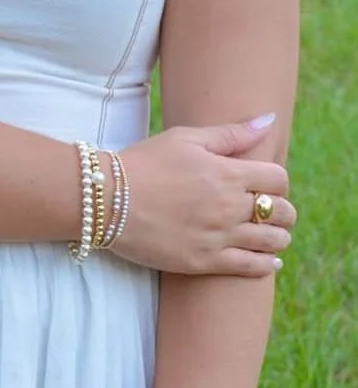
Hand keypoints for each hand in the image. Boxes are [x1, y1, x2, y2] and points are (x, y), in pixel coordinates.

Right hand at [111, 119, 294, 276]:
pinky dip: (266, 264)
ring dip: (278, 237)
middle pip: (282, 212)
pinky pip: (251, 267)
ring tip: (270, 235)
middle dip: (282, 210)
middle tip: (270, 210)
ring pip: (272, 241)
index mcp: (227, 173)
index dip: (277, 181)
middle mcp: (229, 206)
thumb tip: (268, 121)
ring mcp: (218, 236)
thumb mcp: (184, 139)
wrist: (106, 199)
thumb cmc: (143, 162)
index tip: (266, 184)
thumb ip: (230, 134)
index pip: (278, 179)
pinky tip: (268, 261)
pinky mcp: (203, 261)